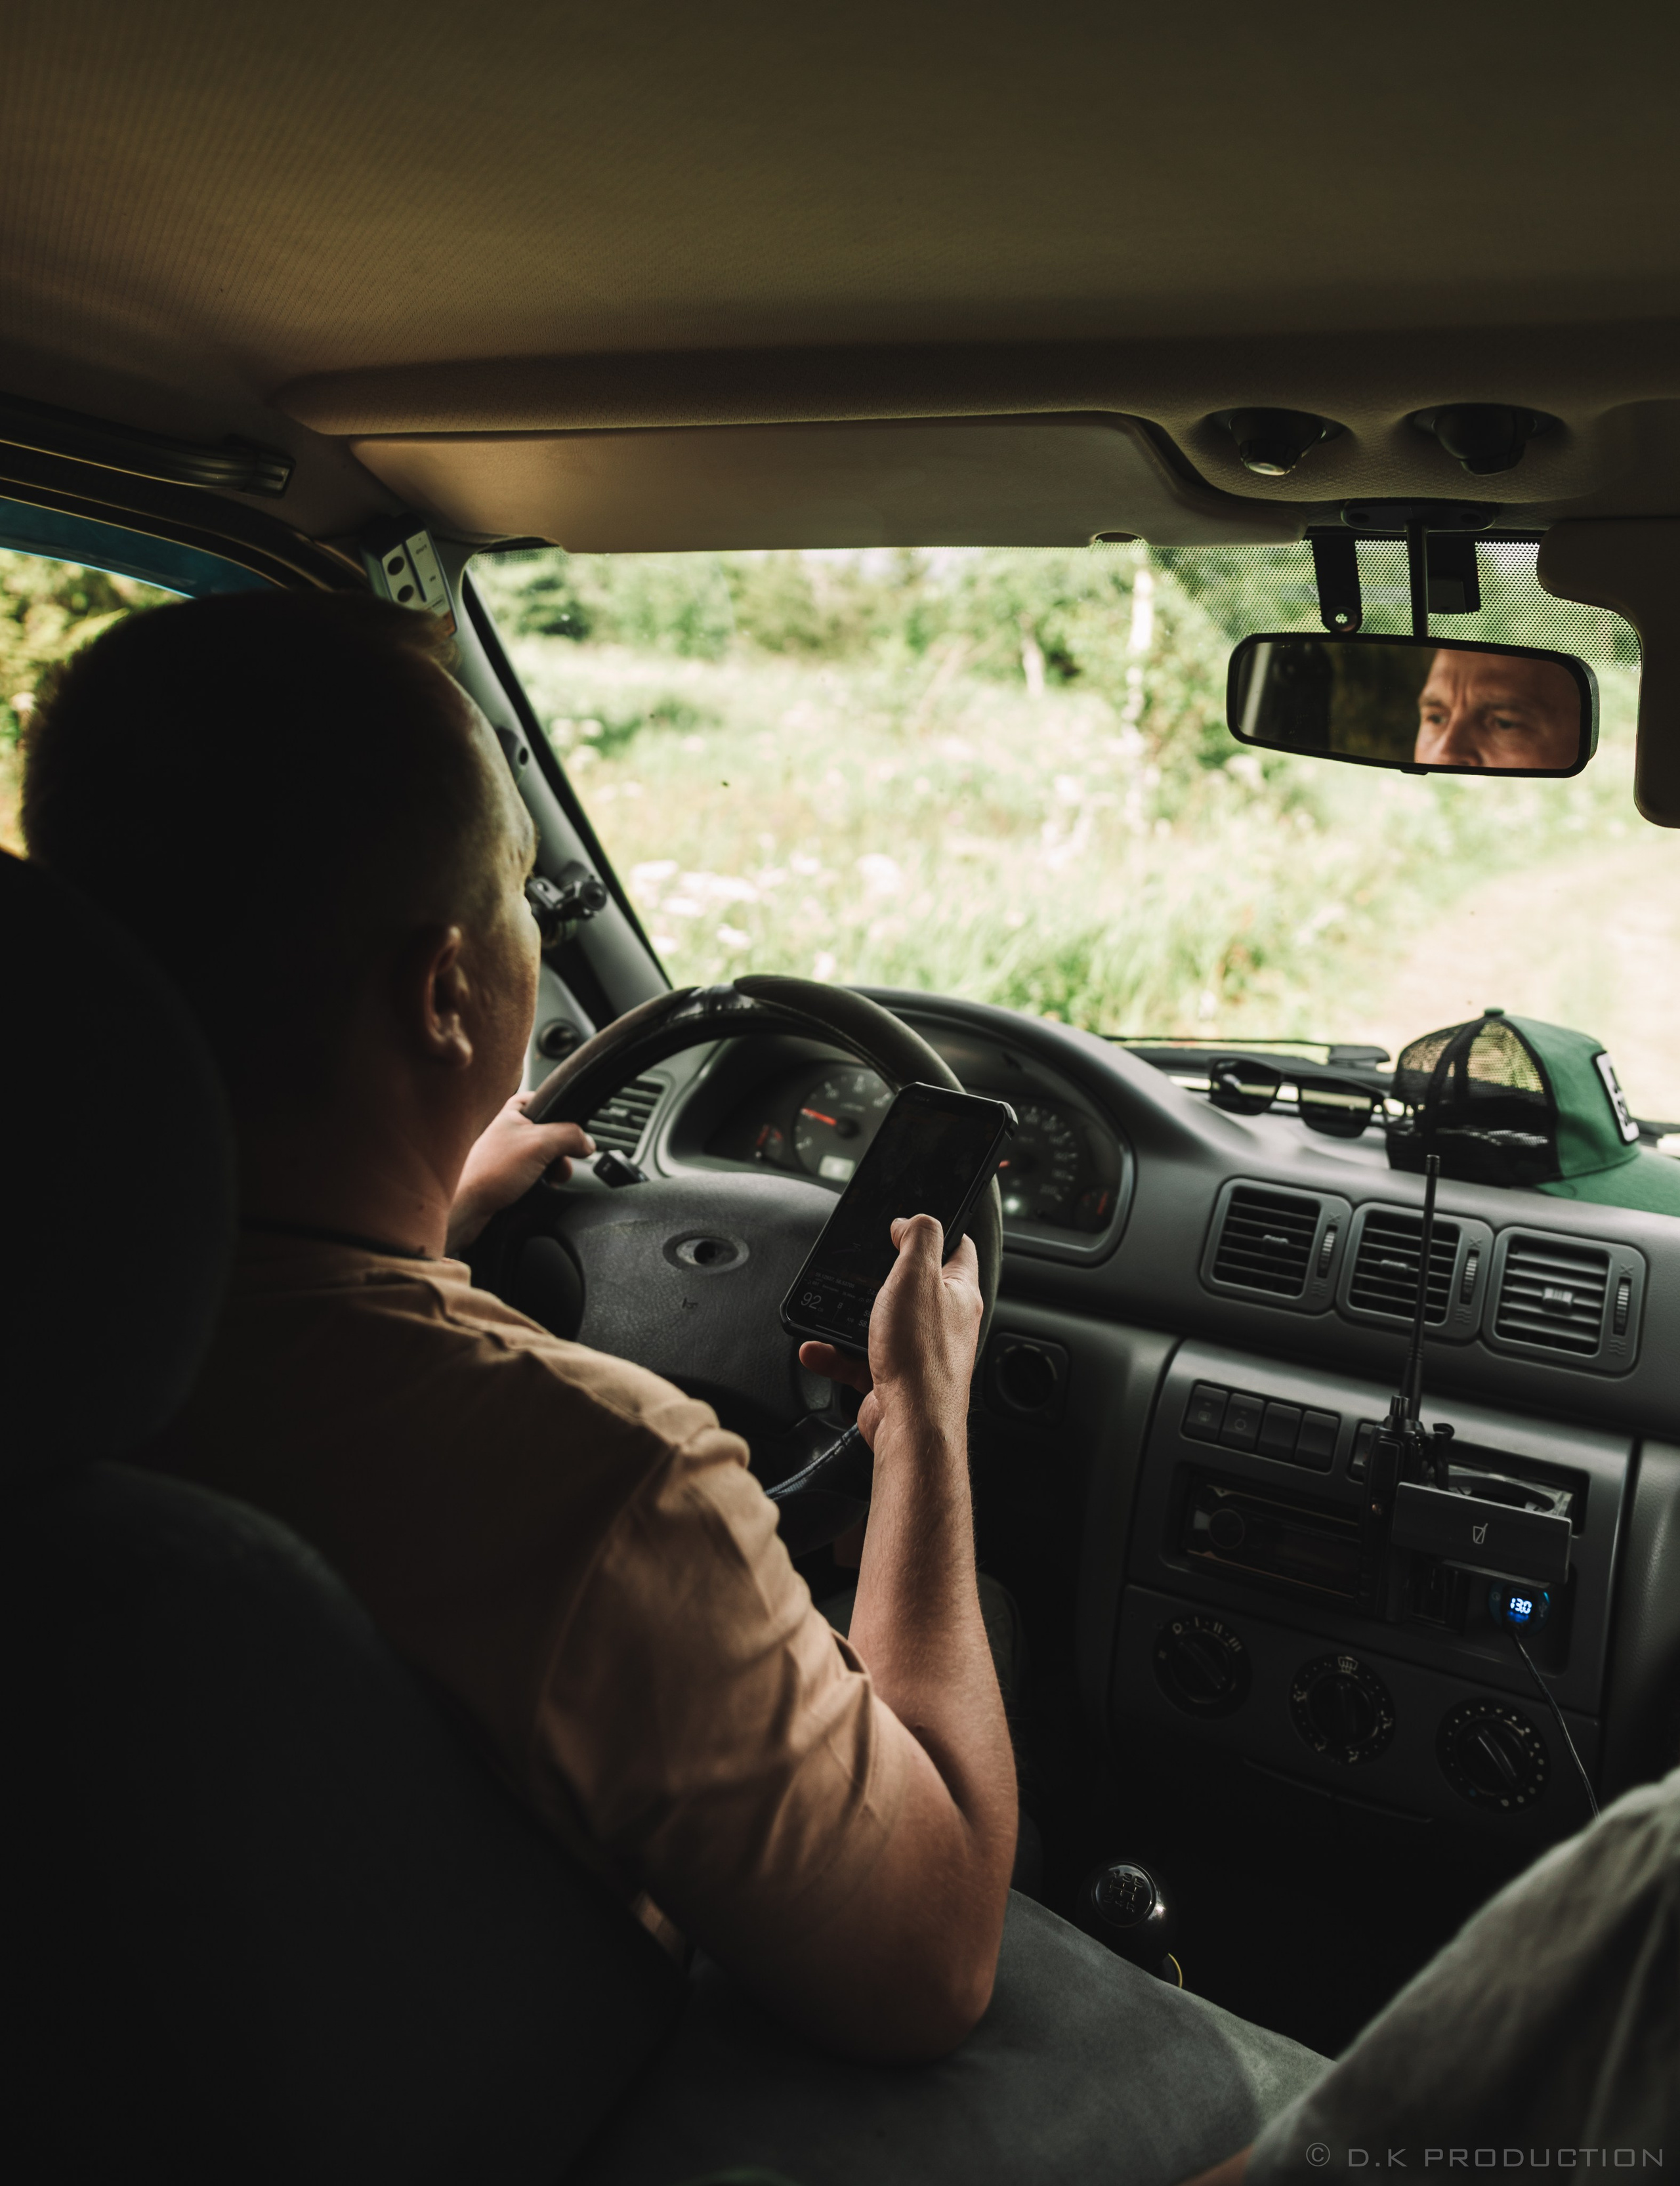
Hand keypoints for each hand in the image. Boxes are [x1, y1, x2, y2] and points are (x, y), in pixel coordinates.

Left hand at [446, 1094, 593, 1254]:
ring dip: (552, 1170)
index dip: (558, 1111)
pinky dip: (541, 1182)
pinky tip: (537, 1189)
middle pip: (550, 1133)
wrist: (467, 1208)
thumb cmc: (490, 1172)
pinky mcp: (507, 1177)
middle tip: (558, 1161)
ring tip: (545, 1179)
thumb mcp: (539, 1144)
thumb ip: (569, 1136)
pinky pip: (535, 1175)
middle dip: (561, 1151)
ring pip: (544, 1157)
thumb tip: (587, 1142)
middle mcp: (509, 1133)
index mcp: (511, 1114)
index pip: (541, 1099)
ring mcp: (508, 1156)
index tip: (569, 1124)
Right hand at [799, 1215, 981, 1454]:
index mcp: (959, 1292)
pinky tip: (817, 1348)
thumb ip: (919, 1237)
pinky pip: (857, 1358)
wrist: (911, 1426)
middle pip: (912, 1286)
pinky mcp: (893, 1378)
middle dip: (880, 1277)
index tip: (908, 1221)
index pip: (958, 1248)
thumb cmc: (921, 1356)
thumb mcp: (917, 1274)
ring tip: (829, 1311)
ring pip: (879, 1323)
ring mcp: (917, 1351)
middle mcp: (943, 1322)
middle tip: (861, 1268)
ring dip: (848, 1319)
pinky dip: (834, 1354)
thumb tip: (912, 1221)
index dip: (936, 1230)